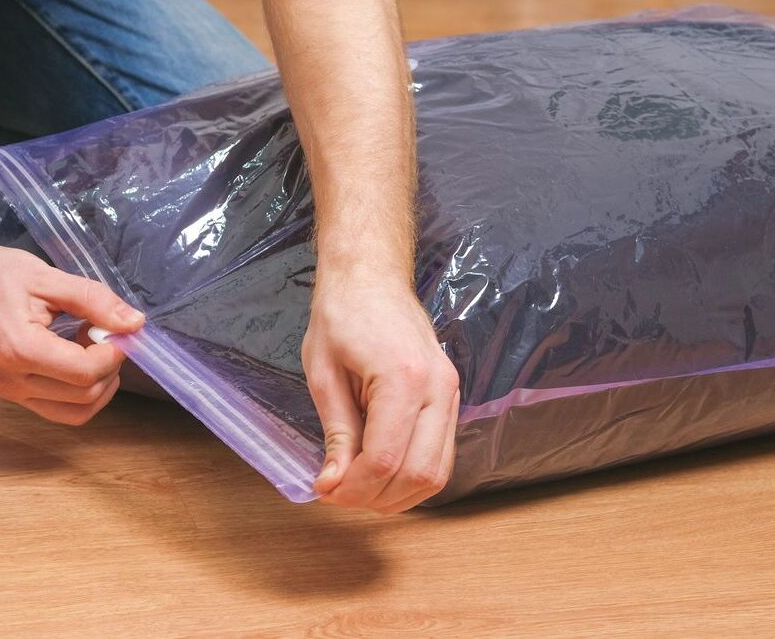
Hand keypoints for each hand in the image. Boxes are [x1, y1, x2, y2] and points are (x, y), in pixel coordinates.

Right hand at [0, 233, 144, 424]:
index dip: (113, 352)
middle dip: (108, 366)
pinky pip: (57, 408)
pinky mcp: (8, 393)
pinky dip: (78, 390)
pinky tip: (74, 355)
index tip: (117, 327)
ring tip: (89, 344)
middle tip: (102, 330)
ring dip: (97, 383)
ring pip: (75, 411)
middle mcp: (11, 381)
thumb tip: (134, 323)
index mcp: (18, 349)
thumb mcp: (45, 277)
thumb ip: (93, 300)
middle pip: (84, 396)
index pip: (85, 372)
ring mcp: (8, 392)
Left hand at [303, 267, 459, 511]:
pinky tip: (380, 473)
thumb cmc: (342, 314)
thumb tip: (333, 483)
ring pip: (437, 472)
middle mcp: (439, 388)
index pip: (386, 459)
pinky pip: (440, 454)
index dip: (354, 487)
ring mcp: (452, 393)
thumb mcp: (323, 374)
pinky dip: (413, 475)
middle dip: (376, 497)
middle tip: (339, 494)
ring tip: (358, 487)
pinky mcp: (452, 397)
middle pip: (419, 474)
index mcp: (404, 378)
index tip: (326, 490)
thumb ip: (336, 433)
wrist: (370, 276)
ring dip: (398, 494)